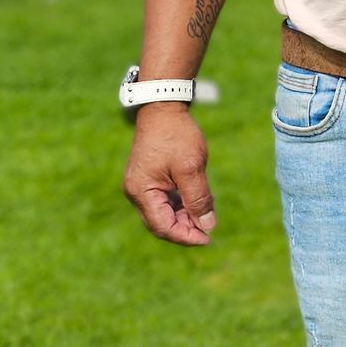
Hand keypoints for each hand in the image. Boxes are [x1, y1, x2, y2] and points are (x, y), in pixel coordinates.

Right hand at [123, 108, 216, 246]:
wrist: (163, 108)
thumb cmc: (176, 135)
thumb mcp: (191, 168)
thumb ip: (198, 199)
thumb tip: (208, 226)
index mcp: (141, 191)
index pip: (163, 226)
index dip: (186, 236)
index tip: (208, 238)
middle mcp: (136, 192)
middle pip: (160, 223)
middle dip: (185, 229)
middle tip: (209, 228)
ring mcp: (140, 185)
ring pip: (163, 213)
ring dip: (184, 217)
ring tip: (205, 213)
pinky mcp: (147, 179)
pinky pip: (162, 201)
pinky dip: (180, 205)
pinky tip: (197, 202)